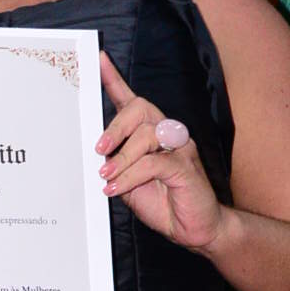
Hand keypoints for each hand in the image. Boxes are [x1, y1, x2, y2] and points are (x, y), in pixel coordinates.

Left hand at [97, 55, 223, 251]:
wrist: (192, 229)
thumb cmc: (163, 203)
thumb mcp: (129, 182)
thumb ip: (116, 165)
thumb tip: (97, 155)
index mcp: (152, 134)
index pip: (133, 101)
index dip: (115, 80)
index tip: (98, 61)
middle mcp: (167, 134)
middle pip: (140, 109)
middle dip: (115, 128)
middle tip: (99, 150)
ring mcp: (180, 148)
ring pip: (146, 136)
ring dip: (121, 159)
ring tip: (107, 177)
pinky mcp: (185, 167)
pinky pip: (153, 163)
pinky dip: (130, 175)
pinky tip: (117, 188)